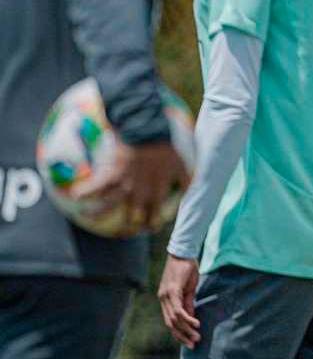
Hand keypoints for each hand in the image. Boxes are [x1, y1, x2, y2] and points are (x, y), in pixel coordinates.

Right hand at [73, 141, 188, 230]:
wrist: (146, 128)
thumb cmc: (165, 144)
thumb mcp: (181, 162)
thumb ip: (185, 178)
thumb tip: (191, 187)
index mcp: (159, 188)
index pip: (157, 211)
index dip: (154, 221)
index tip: (151, 228)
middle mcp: (141, 190)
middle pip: (134, 213)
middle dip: (131, 223)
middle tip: (126, 229)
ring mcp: (125, 182)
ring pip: (110, 203)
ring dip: (99, 212)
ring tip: (89, 217)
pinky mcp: (112, 172)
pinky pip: (96, 185)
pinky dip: (85, 190)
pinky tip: (75, 195)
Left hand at [158, 254, 201, 347]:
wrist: (183, 253)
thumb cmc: (186, 269)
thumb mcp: (189, 289)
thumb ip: (188, 303)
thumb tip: (190, 318)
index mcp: (166, 299)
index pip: (170, 321)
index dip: (179, 333)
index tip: (189, 341)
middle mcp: (163, 299)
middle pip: (171, 323)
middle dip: (182, 336)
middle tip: (193, 344)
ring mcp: (166, 296)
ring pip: (174, 319)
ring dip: (186, 330)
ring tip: (197, 337)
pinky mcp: (172, 291)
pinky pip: (179, 309)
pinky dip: (187, 318)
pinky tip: (196, 324)